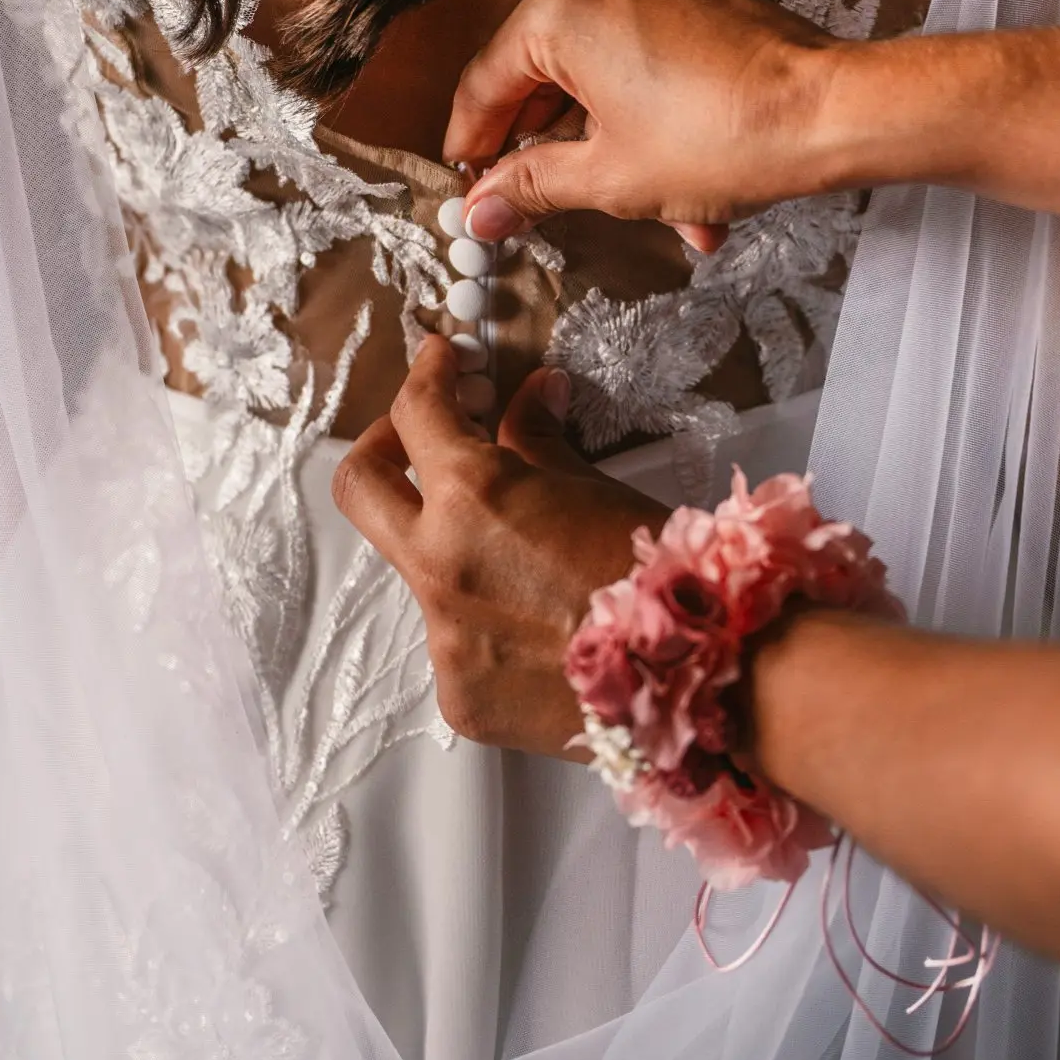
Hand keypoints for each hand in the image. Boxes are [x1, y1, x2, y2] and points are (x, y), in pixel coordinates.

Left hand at [331, 337, 661, 756]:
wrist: (699, 678)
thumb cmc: (665, 573)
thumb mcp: (595, 489)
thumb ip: (541, 442)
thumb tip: (533, 397)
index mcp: (473, 496)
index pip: (417, 413)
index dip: (428, 375)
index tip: (442, 363)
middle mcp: (438, 564)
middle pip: (360, 487)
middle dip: (383, 447)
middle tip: (421, 437)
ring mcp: (442, 638)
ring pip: (421, 574)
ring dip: (457, 551)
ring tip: (528, 561)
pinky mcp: (460, 696)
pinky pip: (456, 642)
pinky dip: (491, 625)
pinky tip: (547, 631)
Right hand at [443, 0, 838, 253]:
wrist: (830, 111)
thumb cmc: (722, 137)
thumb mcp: (609, 177)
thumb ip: (531, 188)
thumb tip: (481, 211)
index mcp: (559, 10)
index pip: (486, 84)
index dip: (472, 147)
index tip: (468, 190)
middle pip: (540, 76)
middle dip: (548, 152)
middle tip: (535, 206)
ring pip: (596, 75)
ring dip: (608, 148)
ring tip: (641, 215)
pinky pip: (640, 59)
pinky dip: (645, 118)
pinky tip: (682, 191)